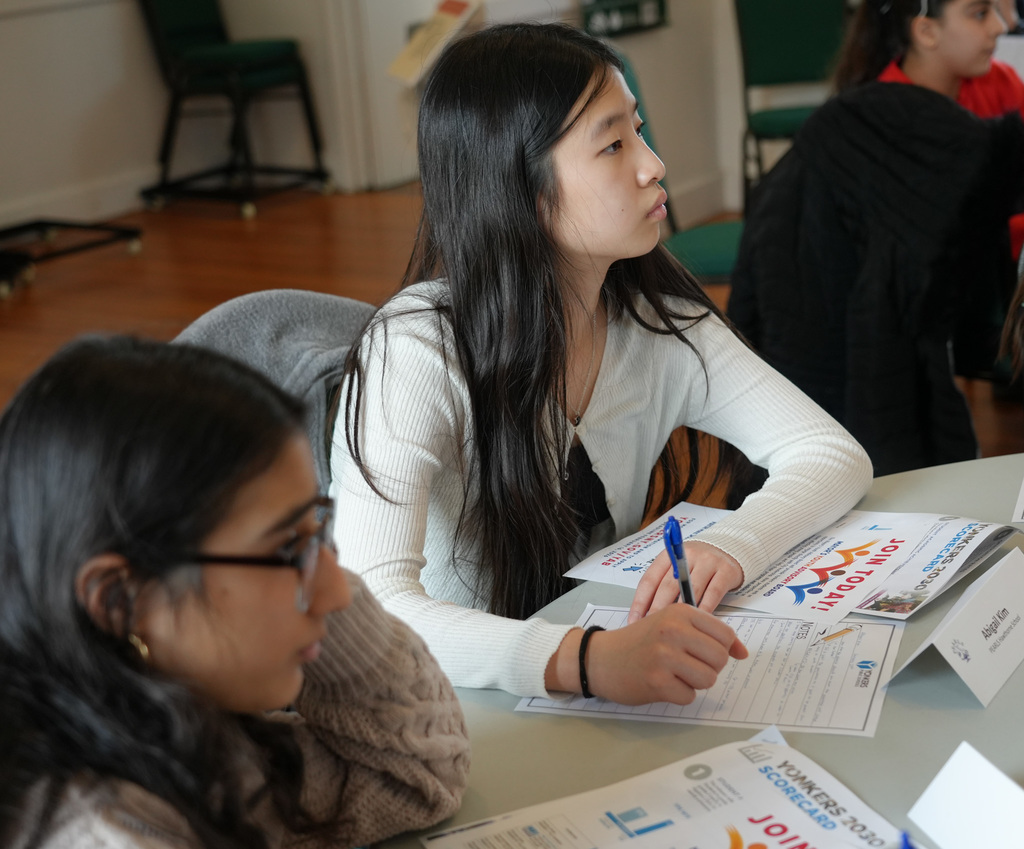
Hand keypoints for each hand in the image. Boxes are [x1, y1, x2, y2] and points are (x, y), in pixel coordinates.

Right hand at [586, 605, 747, 704]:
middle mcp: (673, 630)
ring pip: (708, 679)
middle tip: (685, 665)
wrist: (601, 658)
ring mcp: (664, 656)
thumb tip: (743, 653)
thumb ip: (708, 635)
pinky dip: (678, 695)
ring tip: (674, 674)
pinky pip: (689, 696)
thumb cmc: (641, 642)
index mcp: (680, 612)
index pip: (725, 635)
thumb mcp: (673, 626)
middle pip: (720, 658)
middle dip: (708, 667)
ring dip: (694, 682)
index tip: (702, 652)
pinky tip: (661, 683)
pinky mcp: (657, 681)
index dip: (720, 649)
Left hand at [627, 541, 743, 623]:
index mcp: (669, 556)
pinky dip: (705, 609)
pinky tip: (698, 622)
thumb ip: (664, 586)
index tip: (634, 620)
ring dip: (681, 612)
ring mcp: (707, 562)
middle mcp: (687, 556)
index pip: (649, 579)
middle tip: (652, 630)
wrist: (730, 549)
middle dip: (657, 610)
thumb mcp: (679, 569)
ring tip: (673, 631)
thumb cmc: (698, 565)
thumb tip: (646, 615)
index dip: (640, 602)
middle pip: (668, 586)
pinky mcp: (725, 571)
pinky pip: (713, 593)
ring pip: (691, 589)